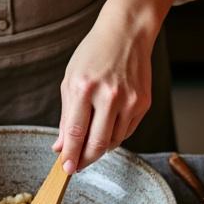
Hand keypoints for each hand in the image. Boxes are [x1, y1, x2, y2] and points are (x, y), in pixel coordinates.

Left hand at [53, 11, 153, 172]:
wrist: (127, 34)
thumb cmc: (94, 54)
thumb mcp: (71, 80)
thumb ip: (66, 116)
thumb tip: (61, 147)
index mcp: (84, 87)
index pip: (75, 133)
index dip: (70, 155)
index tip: (65, 169)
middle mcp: (108, 95)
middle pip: (96, 143)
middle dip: (85, 160)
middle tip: (77, 166)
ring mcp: (129, 100)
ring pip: (113, 141)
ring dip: (100, 148)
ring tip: (90, 143)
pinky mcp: (143, 103)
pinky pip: (126, 131)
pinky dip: (114, 136)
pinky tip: (107, 128)